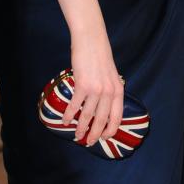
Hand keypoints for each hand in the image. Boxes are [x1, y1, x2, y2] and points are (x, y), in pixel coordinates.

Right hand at [63, 32, 124, 146]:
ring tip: (76, 134)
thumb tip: (103, 107)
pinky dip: (69, 115)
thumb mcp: (111, 75)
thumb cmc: (100, 57)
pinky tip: (65, 120)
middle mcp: (109, 92)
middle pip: (102, 120)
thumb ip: (109, 91)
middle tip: (88, 142)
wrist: (91, 41)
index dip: (110, 130)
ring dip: (81, 127)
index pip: (117, 117)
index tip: (104, 138)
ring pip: (87, 116)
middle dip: (95, 134)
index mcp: (118, 91)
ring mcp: (96, 90)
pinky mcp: (83, 85)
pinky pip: (75, 106)